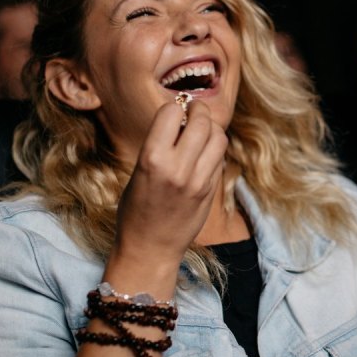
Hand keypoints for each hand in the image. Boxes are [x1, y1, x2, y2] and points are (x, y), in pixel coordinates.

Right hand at [112, 99, 227, 272]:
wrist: (150, 248)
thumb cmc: (136, 209)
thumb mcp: (139, 171)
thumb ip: (160, 145)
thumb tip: (181, 117)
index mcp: (152, 159)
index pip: (170, 112)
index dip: (173, 108)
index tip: (174, 111)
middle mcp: (178, 168)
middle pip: (201, 121)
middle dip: (198, 110)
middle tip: (194, 112)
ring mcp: (199, 181)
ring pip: (218, 137)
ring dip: (211, 128)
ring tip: (202, 131)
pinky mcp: (211, 191)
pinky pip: (220, 158)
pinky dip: (214, 150)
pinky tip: (204, 154)